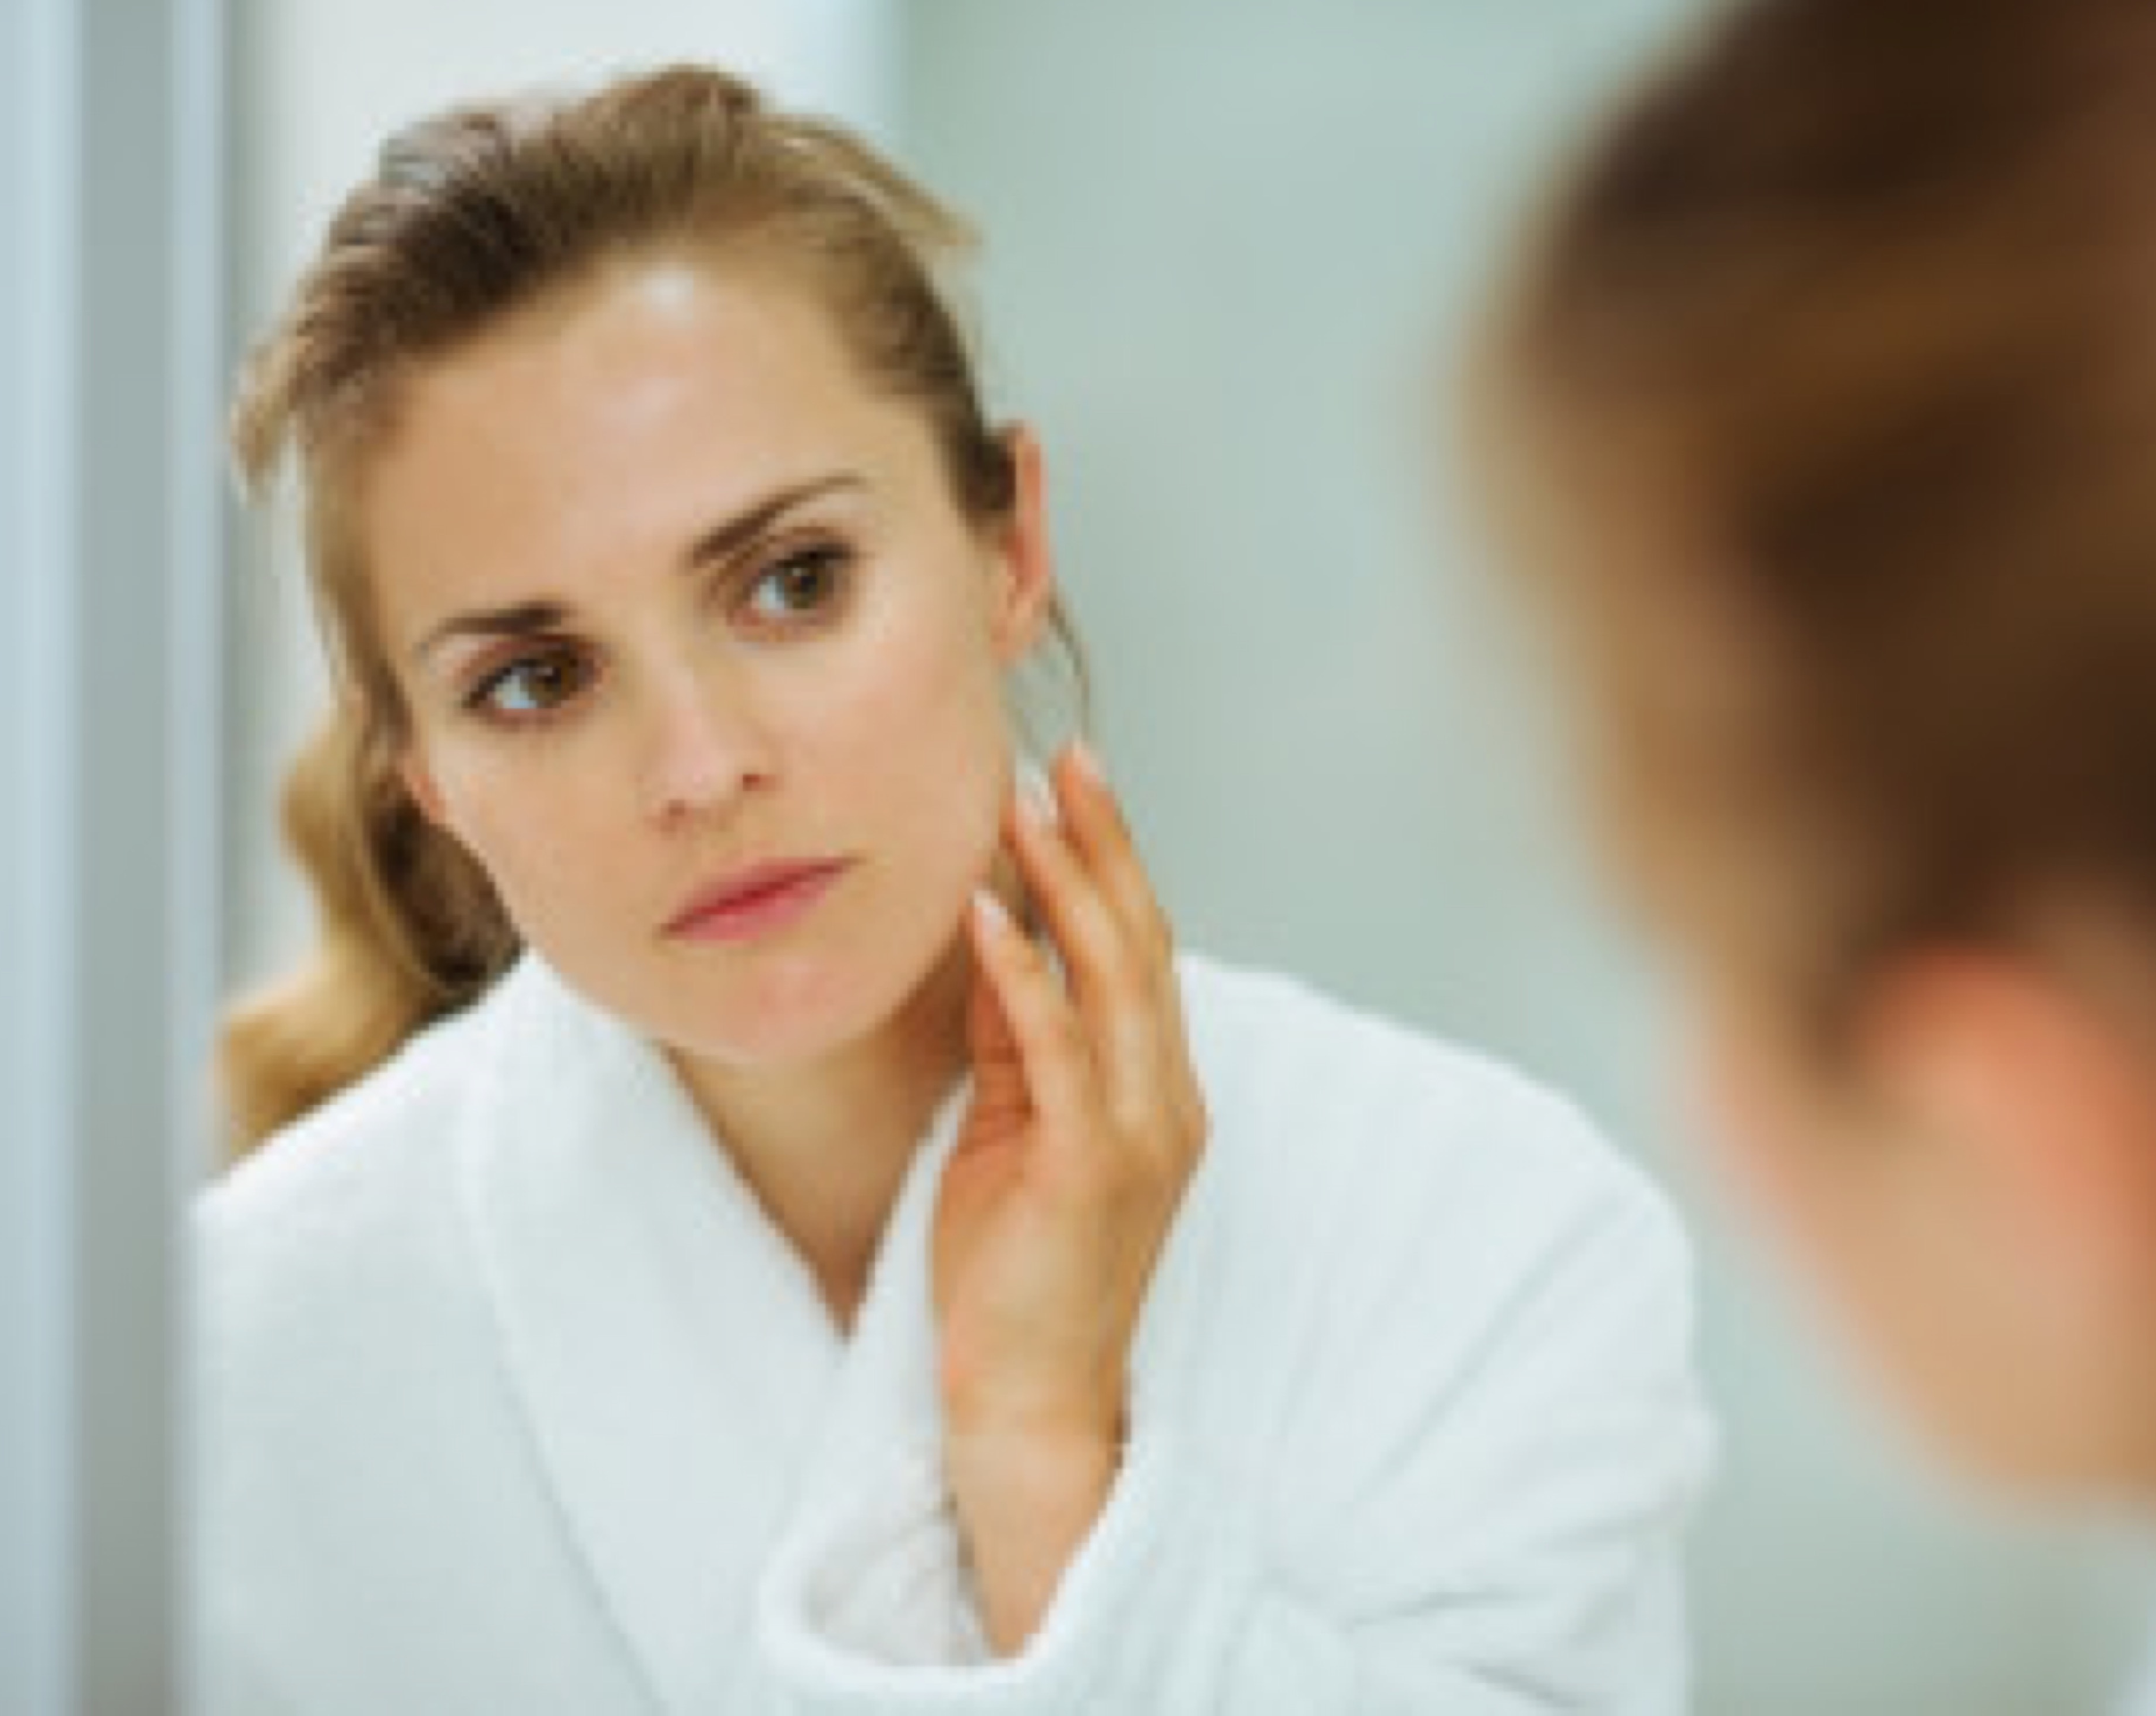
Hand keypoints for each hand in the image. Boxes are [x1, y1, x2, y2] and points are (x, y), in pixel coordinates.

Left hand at [932, 741, 1208, 1649]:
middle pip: (1142, 944)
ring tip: (1020, 807)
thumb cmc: (1014, 1268)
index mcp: (1160, 1091)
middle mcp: (1168, 1101)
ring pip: (1113, 981)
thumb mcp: (1014, 1129)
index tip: (1072, 781)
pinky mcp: (1089, 1169)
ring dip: (1066, 885)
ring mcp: (1140, 1134)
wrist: (1028, 1397)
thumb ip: (1018, 1038)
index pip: (1141, 952)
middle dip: (1103, 844)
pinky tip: (987, 913)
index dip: (1111, 862)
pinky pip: (1057, 1049)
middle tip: (1063, 757)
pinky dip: (1023, 974)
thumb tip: (996, 936)